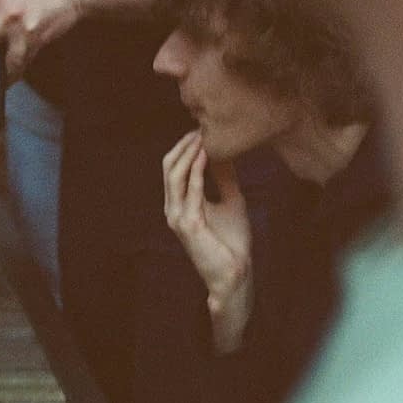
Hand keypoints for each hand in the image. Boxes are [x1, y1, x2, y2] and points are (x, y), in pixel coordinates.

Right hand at [163, 130, 253, 353]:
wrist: (234, 273)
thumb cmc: (231, 243)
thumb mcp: (231, 202)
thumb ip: (224, 179)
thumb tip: (224, 154)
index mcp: (179, 204)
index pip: (173, 168)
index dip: (185, 148)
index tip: (202, 131)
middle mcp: (172, 208)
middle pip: (168, 167)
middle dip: (183, 146)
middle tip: (201, 128)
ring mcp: (177, 216)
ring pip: (174, 175)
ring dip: (188, 153)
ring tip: (203, 137)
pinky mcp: (187, 223)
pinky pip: (188, 189)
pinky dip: (196, 170)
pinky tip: (206, 156)